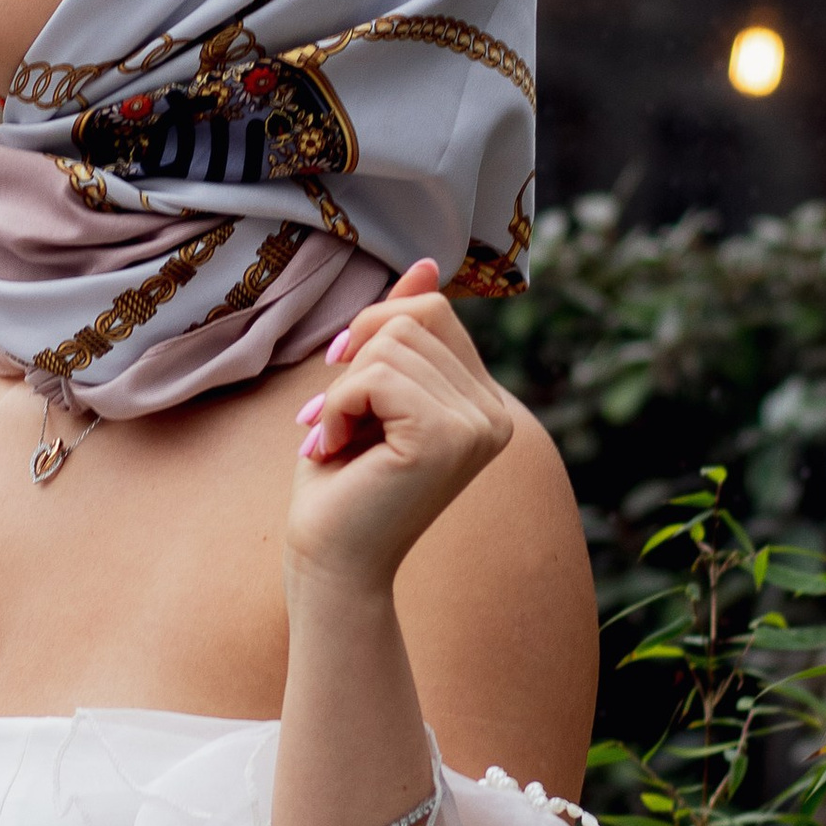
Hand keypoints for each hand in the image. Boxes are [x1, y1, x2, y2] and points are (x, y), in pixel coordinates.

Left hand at [284, 260, 512, 599]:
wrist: (330, 562)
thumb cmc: (341, 482)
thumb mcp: (368, 390)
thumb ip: (401, 329)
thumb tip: (426, 263)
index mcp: (484, 402)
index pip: (431, 311)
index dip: (373, 331)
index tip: (340, 383)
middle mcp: (495, 414)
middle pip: (411, 320)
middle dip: (354, 361)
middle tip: (334, 421)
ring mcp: (478, 426)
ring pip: (390, 345)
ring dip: (342, 390)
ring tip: (338, 441)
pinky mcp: (447, 438)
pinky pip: (375, 376)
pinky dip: (338, 406)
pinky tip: (336, 450)